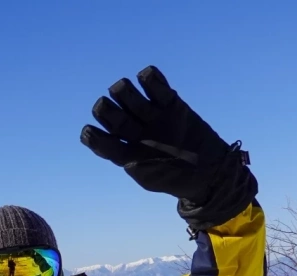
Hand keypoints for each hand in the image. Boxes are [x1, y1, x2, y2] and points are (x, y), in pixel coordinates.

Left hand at [80, 66, 256, 229]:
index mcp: (124, 151)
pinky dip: (150, 78)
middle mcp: (132, 131)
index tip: (89, 131)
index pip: (101, 141)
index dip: (93, 136)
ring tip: (128, 95)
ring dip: (123, 91)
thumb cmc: (174, 177)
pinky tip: (147, 77)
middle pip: (109, 113)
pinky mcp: (169, 103)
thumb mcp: (149, 178)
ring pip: (126, 94)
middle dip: (105, 109)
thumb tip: (120, 153)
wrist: (207, 169)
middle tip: (110, 110)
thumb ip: (133, 164)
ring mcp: (150, 115)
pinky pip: (156, 85)